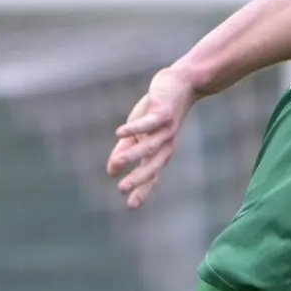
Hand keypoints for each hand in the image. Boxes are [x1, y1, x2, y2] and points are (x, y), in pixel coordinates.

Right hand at [106, 66, 200, 207]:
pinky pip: (149, 123)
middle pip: (153, 165)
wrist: (179, 84)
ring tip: (118, 163)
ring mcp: (166, 129)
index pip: (151, 175)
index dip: (142, 190)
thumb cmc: (156, 110)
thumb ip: (126, 150)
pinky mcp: (163, 113)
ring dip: (133, 154)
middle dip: (138, 178)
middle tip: (122, 189)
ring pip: (150, 145)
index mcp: (159, 151)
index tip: (130, 206)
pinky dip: (135, 128)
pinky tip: (119, 132)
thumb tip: (111, 170)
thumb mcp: (139, 132)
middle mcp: (165, 144)